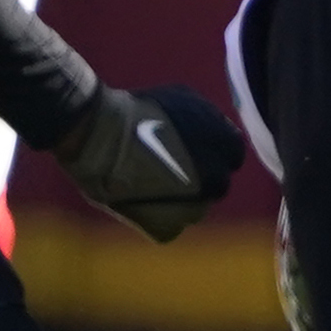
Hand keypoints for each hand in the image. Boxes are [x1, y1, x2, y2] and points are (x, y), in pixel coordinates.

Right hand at [55, 82, 243, 238]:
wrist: (99, 136)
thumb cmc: (140, 112)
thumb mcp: (185, 101)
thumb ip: (209, 120)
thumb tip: (217, 130)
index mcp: (227, 148)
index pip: (231, 155)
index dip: (211, 153)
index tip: (192, 152)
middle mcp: (217, 180)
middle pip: (215, 185)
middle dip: (199, 178)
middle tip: (169, 170)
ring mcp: (193, 209)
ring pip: (194, 209)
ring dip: (180, 201)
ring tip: (151, 186)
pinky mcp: (166, 229)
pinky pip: (169, 226)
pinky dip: (157, 217)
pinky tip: (139, 200)